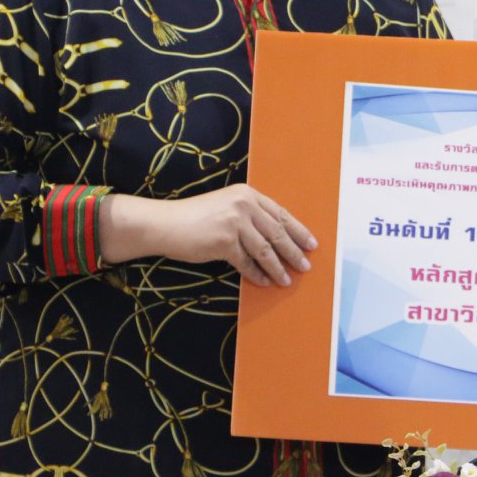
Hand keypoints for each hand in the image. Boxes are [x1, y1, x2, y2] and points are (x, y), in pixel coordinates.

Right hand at [99, 185, 315, 285]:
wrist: (165, 223)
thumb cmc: (194, 218)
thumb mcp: (226, 207)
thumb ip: (249, 216)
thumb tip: (275, 239)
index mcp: (247, 194)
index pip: (280, 214)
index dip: (298, 230)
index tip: (311, 244)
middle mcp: (244, 205)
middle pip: (277, 232)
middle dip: (294, 251)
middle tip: (305, 266)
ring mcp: (234, 223)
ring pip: (265, 250)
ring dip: (278, 267)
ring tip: (287, 280)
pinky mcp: (224, 242)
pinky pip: (246, 262)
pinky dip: (256, 274)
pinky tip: (264, 282)